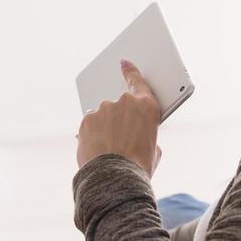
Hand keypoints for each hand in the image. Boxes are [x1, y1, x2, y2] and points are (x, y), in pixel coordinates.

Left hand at [76, 59, 161, 175]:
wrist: (115, 178)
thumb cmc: (138, 167)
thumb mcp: (153, 150)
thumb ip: (146, 135)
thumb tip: (136, 135)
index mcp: (146, 106)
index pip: (137, 81)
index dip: (130, 71)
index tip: (123, 62)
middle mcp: (124, 102)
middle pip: (120, 104)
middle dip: (119, 118)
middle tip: (121, 139)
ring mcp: (103, 109)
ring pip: (103, 115)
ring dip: (104, 127)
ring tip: (109, 150)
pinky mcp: (86, 119)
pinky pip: (90, 125)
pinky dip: (92, 134)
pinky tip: (97, 149)